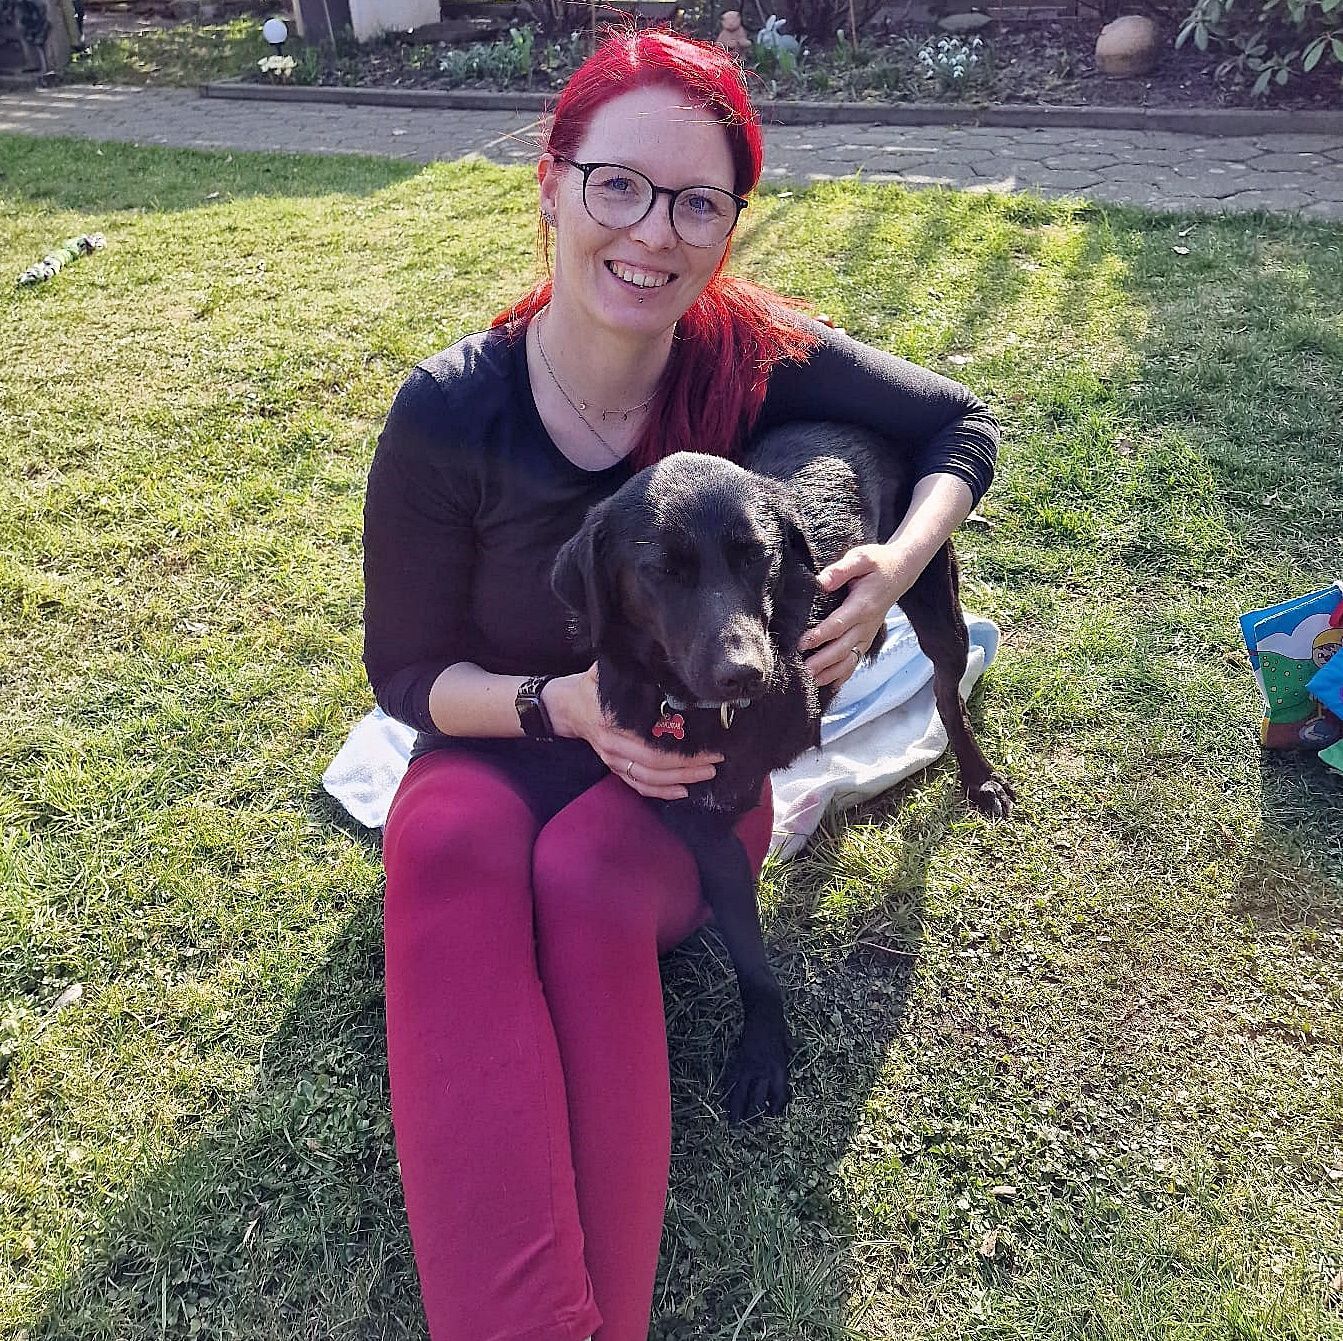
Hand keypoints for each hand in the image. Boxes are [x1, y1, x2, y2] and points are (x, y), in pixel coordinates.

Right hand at [544, 665, 721, 799]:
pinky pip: (637, 785)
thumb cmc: (593, 686)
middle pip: (654, 764)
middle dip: (688, 765)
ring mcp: (612, 759)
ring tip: (707, 774)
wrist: (566, 706)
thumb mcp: (608, 671)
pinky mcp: (613, 767)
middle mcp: (613, 744)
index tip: (708, 742)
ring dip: (679, 779)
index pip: (653, 740)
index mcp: (613, 720)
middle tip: (716, 760)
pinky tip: (682, 791)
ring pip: (648, 778)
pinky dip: (659, 792)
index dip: (682, 746)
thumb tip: (664, 662)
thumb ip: (633, 670)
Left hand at [798, 544, 914, 687]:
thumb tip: (821, 581)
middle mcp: (866, 624)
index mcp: (862, 605)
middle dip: (823, 661)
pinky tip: (830, 685)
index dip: (821, 635)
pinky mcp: (867, 638)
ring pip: (850, 659)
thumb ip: (841, 570)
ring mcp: (868, 633)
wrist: (900, 571)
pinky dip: (844, 674)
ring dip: (831, 672)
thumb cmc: (878, 563)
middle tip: (803, 671)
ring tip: (812, 682)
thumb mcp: (861, 558)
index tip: (802, 643)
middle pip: (843, 648)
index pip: (839, 624)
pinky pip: (856, 660)